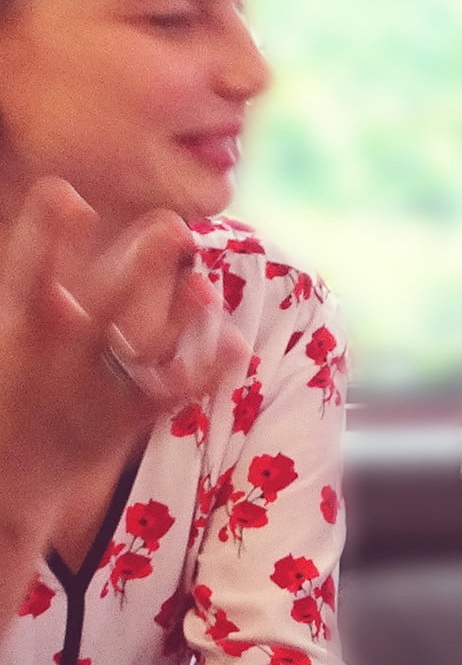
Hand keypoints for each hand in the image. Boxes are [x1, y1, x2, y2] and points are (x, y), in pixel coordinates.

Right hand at [0, 179, 246, 516]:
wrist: (10, 472)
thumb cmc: (15, 384)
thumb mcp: (13, 327)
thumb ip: (40, 275)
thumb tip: (63, 198)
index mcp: (19, 326)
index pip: (28, 269)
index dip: (45, 232)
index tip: (66, 192)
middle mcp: (59, 354)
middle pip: (105, 302)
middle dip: (140, 265)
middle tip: (176, 223)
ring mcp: (95, 389)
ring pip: (144, 347)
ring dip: (181, 315)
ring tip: (208, 284)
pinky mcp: (126, 419)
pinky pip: (173, 393)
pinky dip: (208, 370)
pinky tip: (237, 344)